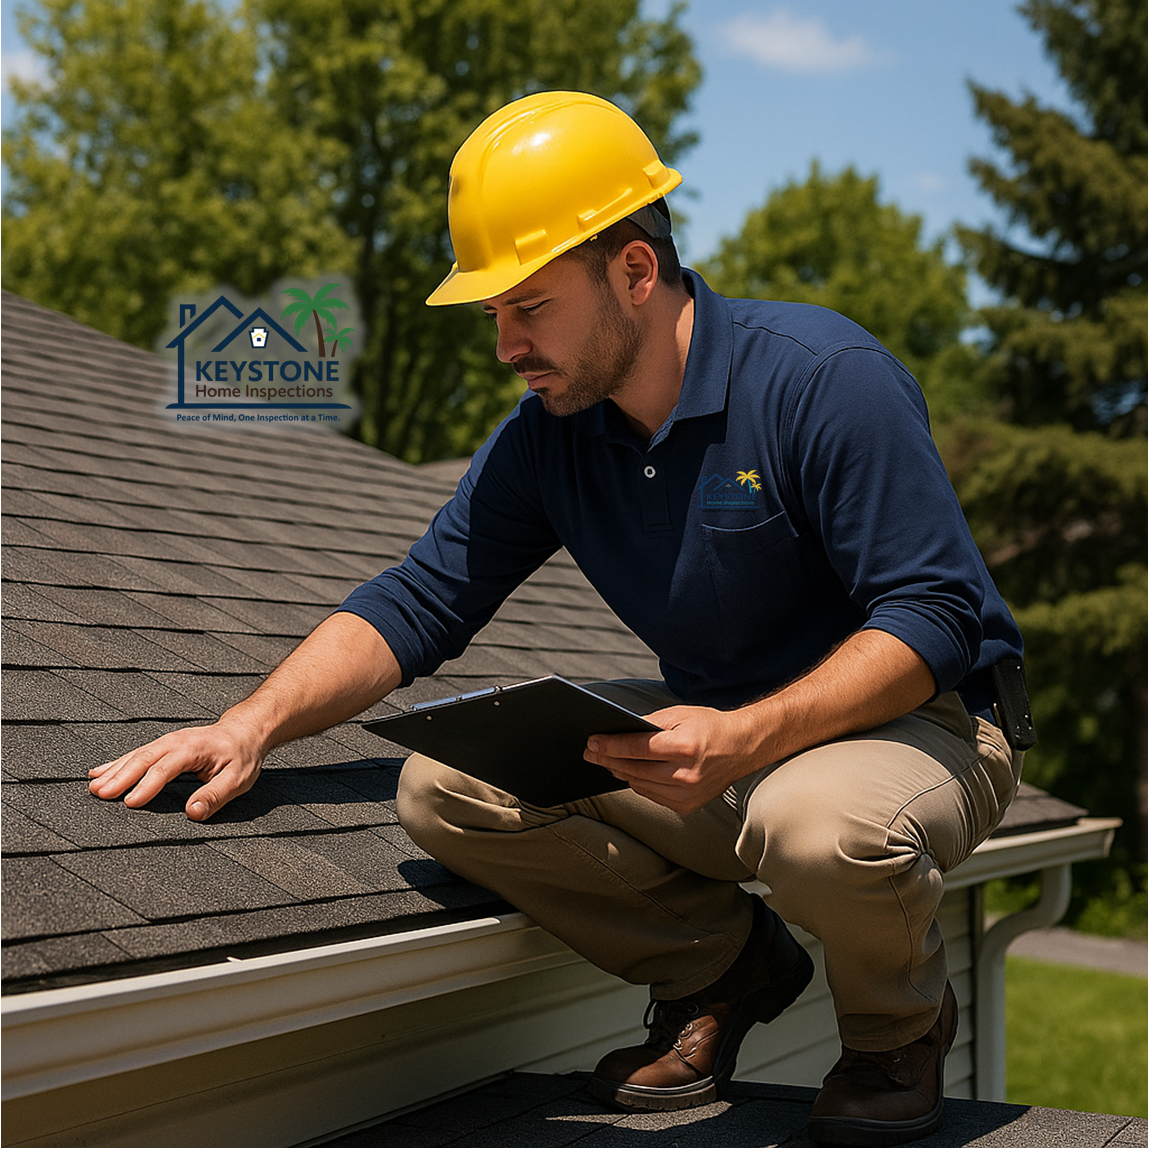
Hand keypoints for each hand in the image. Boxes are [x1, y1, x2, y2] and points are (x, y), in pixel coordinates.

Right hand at [88, 716, 263, 820]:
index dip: (147, 785)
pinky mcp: (164, 745)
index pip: (165, 768)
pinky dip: (117, 763)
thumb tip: (193, 813)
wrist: (245, 731)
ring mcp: (168, 742)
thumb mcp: (238, 779)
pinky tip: (98, 772)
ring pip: (136, 755)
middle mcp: (176, 742)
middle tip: (99, 794)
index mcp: (193, 749)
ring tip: (93, 787)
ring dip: (114, 771)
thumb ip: (216, 795)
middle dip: (120, 777)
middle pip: (143, 759)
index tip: (130, 802)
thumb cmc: (242, 756)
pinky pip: (137, 754)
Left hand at [584, 705, 765, 814]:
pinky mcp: (688, 806)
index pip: (637, 748)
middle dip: (609, 760)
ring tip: (607, 761)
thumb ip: (649, 724)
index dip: (611, 746)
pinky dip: (640, 783)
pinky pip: (652, 795)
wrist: (743, 748)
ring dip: (622, 772)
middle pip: (635, 769)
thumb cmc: (710, 727)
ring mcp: (688, 794)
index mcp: (685, 747)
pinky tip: (631, 772)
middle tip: (590, 752)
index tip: (591, 743)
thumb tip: (618, 732)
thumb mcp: (680, 715)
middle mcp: (687, 774)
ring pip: (640, 785)